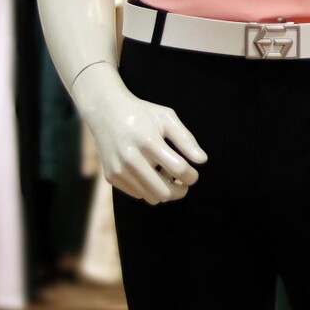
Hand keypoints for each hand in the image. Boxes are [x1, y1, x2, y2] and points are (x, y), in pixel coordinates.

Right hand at [71, 61, 207, 203]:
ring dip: (165, 191)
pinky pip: (138, 194)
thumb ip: (185, 139)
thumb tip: (202, 160)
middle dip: (180, 190)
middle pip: (165, 191)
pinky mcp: (112, 177)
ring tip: (167, 176)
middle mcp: (131, 158)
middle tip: (184, 183)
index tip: (194, 173)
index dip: (191, 175)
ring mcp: (120, 170)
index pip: (178, 169)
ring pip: (151, 197)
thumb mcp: (167, 118)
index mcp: (149, 141)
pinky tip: (151, 174)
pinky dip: (149, 190)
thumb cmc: (142, 114)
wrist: (107, 112)